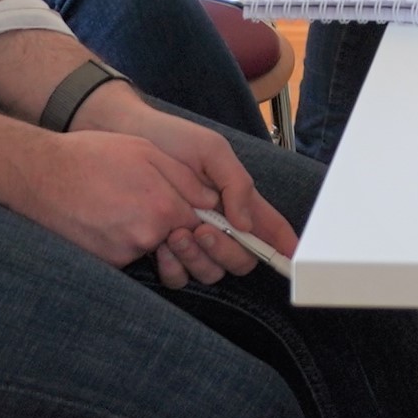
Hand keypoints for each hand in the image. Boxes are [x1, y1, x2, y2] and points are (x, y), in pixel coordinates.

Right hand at [11, 119, 251, 286]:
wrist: (39, 175)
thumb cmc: (92, 156)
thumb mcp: (146, 153)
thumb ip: (184, 180)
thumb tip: (212, 202)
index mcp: (163, 208)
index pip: (206, 227)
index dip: (213, 225)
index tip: (215, 224)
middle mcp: (147, 237)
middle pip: (186, 249)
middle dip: (191, 241)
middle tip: (180, 223)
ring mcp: (123, 254)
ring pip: (157, 252)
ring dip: (157, 240)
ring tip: (137, 210)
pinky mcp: (104, 263)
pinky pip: (131, 255)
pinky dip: (128, 240)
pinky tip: (114, 216)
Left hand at [77, 87, 294, 277]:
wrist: (126, 140)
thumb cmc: (173, 140)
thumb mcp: (212, 151)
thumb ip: (236, 183)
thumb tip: (246, 224)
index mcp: (239, 201)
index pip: (269, 229)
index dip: (284, 246)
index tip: (291, 260)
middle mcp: (221, 226)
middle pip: (242, 259)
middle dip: (227, 251)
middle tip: (202, 230)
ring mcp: (195, 240)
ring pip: (212, 272)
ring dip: (198, 258)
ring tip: (176, 233)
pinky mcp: (168, 251)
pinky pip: (181, 277)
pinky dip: (175, 268)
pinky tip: (161, 247)